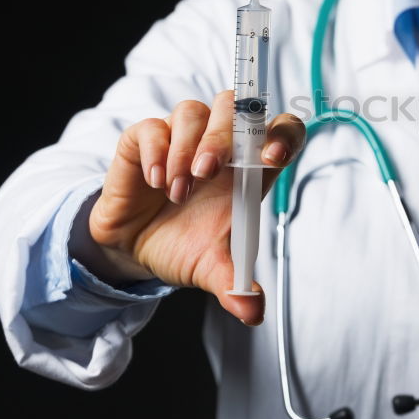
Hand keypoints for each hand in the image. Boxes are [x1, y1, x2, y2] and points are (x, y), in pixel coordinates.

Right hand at [80, 90, 305, 325]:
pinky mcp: (145, 139)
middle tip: (206, 173)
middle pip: (237, 108)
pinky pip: (153, 126)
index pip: (282, 130)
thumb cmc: (185, 245)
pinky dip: (155, 151)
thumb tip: (253, 311)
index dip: (284, 134)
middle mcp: (221, 143)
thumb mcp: (213, 268)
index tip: (272, 157)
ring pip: (194, 111)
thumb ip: (235, 284)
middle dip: (223, 137)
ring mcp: (183, 136)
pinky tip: (155, 181)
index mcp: (251, 166)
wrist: (135, 249)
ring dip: (186, 149)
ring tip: (177, 192)